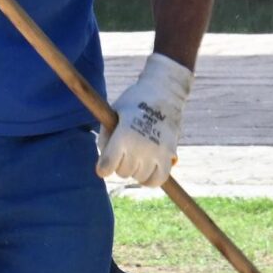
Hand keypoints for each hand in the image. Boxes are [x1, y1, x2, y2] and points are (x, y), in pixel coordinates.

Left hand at [97, 53, 192, 187]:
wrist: (164, 92)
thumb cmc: (134, 102)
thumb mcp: (113, 113)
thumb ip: (106, 137)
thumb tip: (105, 163)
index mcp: (123, 136)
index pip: (107, 167)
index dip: (103, 168)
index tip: (104, 166)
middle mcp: (139, 147)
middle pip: (123, 172)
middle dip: (120, 165)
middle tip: (124, 152)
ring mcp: (156, 152)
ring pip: (139, 178)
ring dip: (135, 171)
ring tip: (136, 158)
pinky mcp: (170, 154)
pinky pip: (159, 179)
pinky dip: (150, 180)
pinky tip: (146, 171)